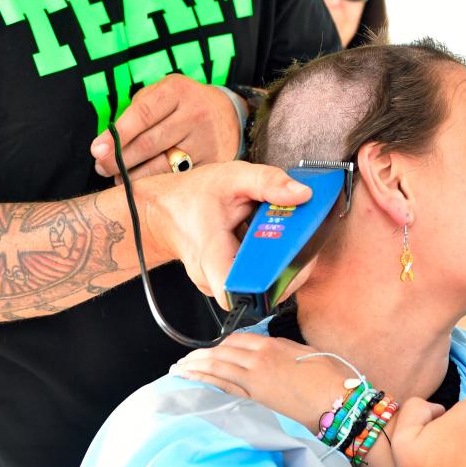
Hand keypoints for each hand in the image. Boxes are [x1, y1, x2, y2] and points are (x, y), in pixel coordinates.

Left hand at [91, 74, 241, 181]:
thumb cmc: (183, 104)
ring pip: (163, 165)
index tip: (96, 151)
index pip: (141, 114)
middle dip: (120, 159)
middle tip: (102, 168)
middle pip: (149, 143)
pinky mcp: (214, 162)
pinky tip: (145, 184)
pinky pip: (179, 178)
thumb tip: (109, 144)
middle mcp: (195, 114)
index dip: (117, 135)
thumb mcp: (163, 94)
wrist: (230, 115)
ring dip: (135, 176)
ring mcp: (206, 140)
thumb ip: (137, 111)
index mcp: (177, 91)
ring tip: (118, 178)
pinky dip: (158, 184)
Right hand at [140, 160, 310, 307]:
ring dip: (281, 263)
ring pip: (261, 285)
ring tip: (284, 237)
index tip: (293, 257)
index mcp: (212, 254)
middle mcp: (213, 277)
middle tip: (300, 241)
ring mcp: (218, 283)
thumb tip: (301, 194)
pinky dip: (269, 261)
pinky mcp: (226, 281)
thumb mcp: (232, 177)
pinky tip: (270, 242)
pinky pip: (255, 278)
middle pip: (262, 290)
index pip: (242, 290)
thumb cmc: (190, 197)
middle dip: (290, 266)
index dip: (275, 281)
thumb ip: (268, 182)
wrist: (164, 209)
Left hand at [169, 333, 353, 425]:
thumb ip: (285, 349)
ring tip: (179, 370)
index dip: (221, 345)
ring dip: (194, 367)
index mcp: (273, 345)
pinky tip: (190, 382)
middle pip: (222, 352)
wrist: (338, 401)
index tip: (212, 351)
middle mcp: (259, 360)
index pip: (237, 340)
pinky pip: (222, 388)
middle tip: (185, 361)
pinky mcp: (255, 400)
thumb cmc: (331, 378)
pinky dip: (203, 382)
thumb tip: (272, 350)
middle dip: (200, 356)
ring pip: (216, 368)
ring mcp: (255, 380)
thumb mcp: (308, 353)